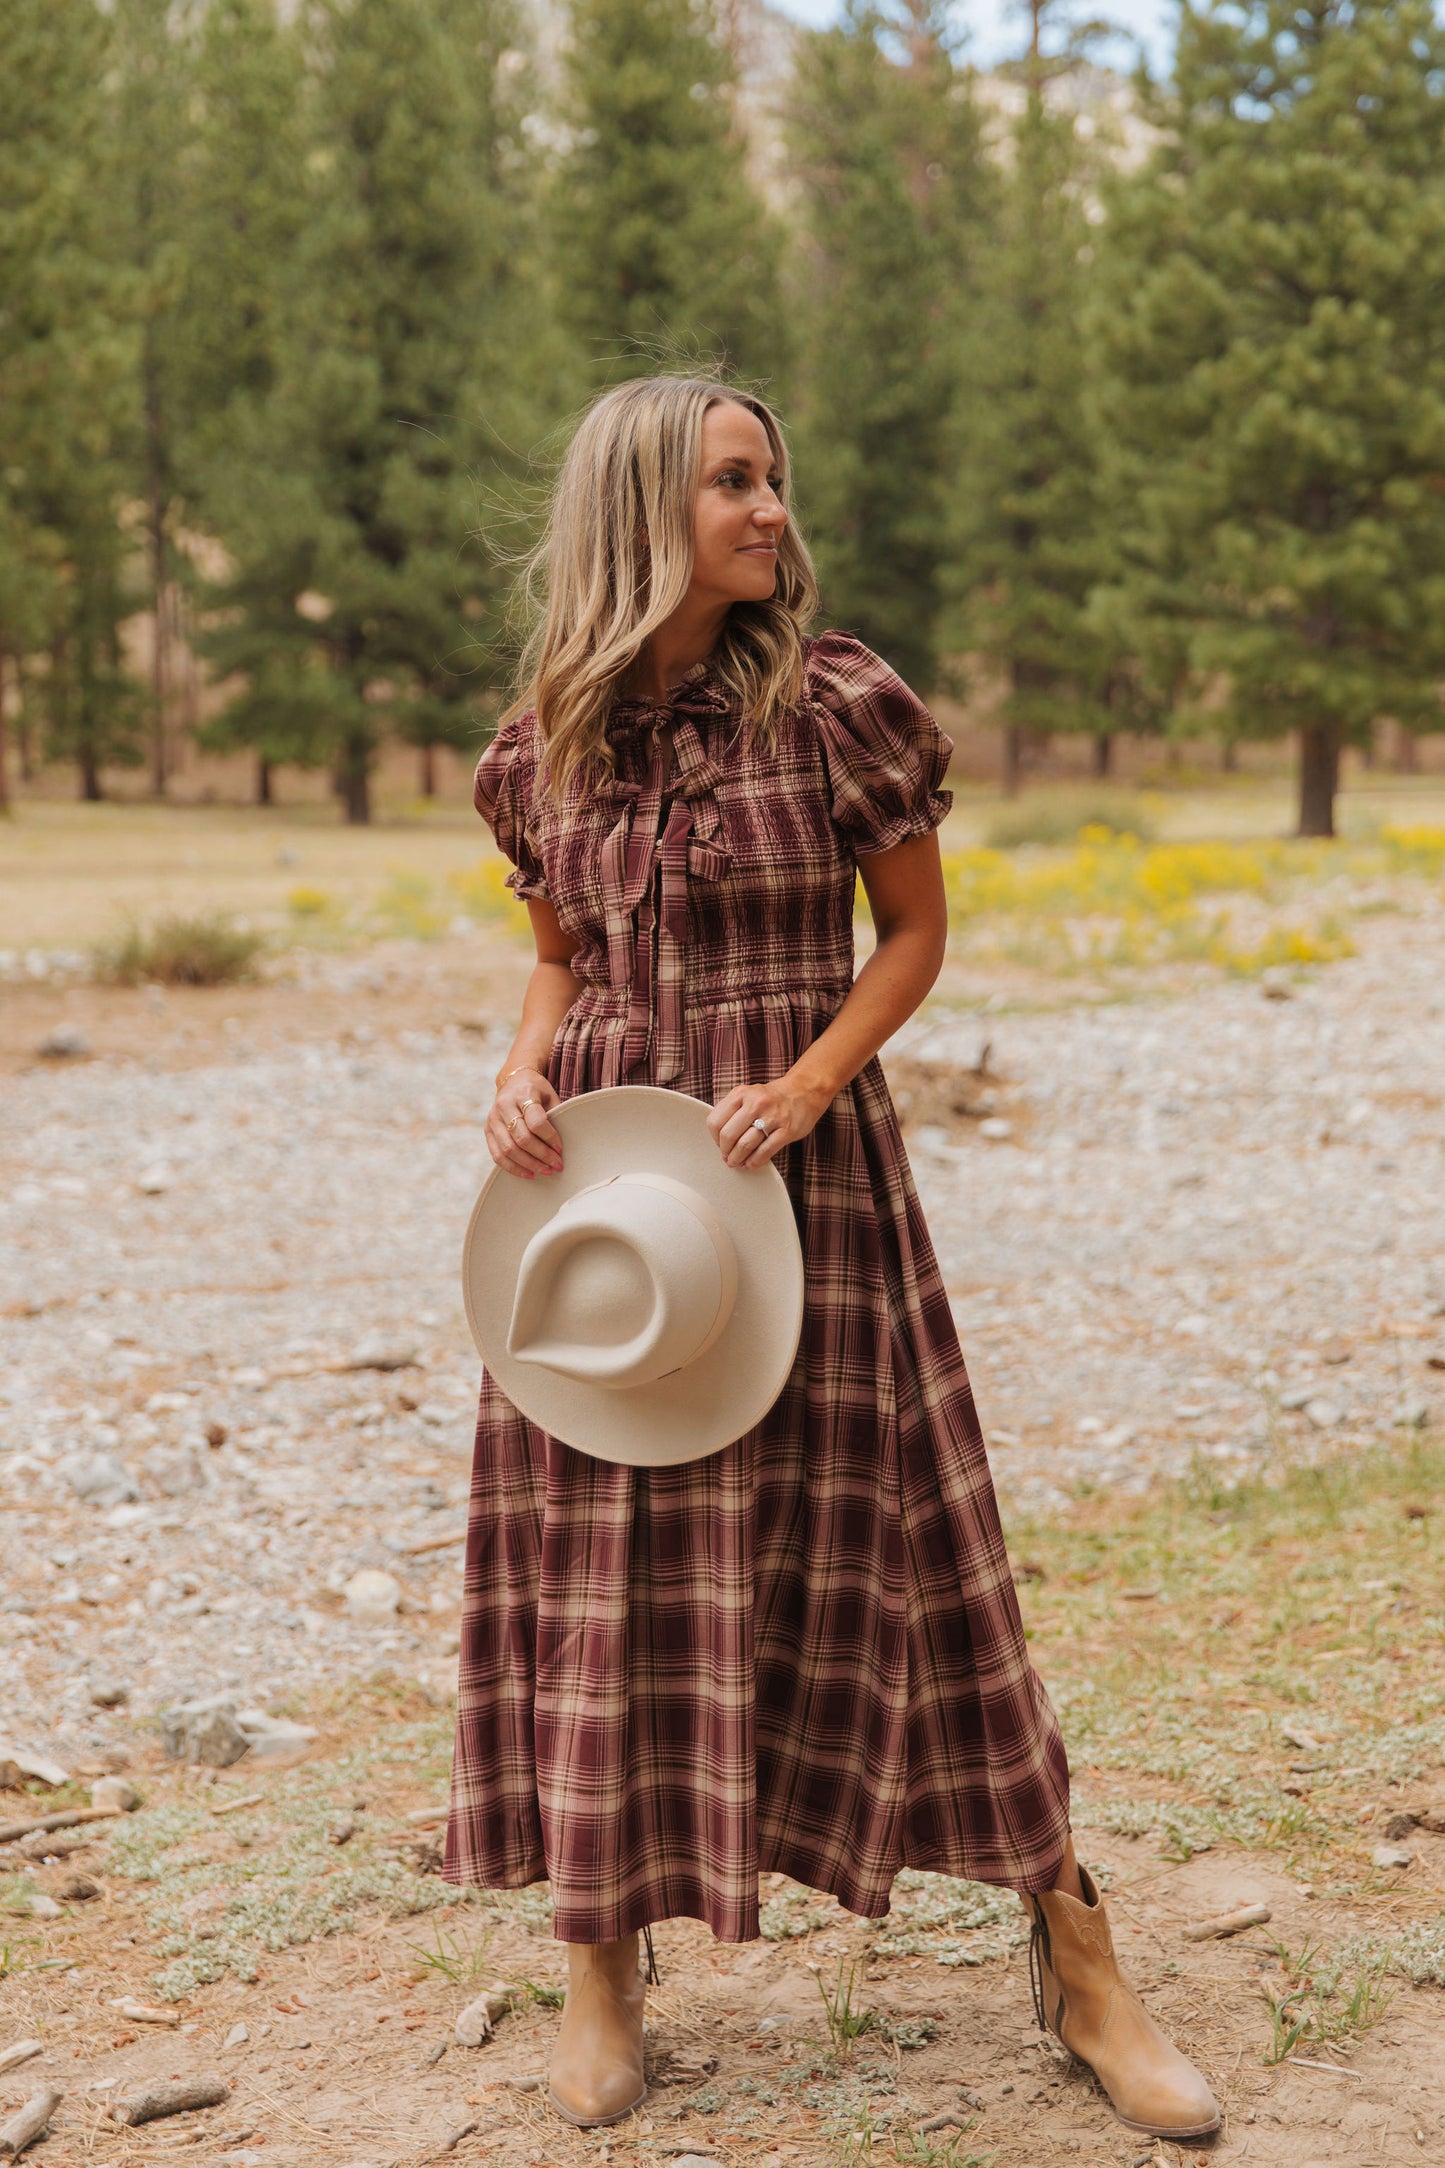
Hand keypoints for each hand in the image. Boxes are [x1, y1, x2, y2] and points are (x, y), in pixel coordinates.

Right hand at [486, 1068, 563, 1179]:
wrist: (514, 1081)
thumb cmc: (537, 1091)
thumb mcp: (550, 1095)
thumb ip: (555, 1116)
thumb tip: (562, 1147)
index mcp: (523, 1093)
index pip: (536, 1121)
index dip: (550, 1138)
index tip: (560, 1149)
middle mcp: (504, 1105)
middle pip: (521, 1138)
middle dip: (541, 1155)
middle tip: (557, 1165)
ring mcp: (493, 1119)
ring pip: (508, 1149)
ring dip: (529, 1165)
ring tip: (545, 1171)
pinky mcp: (487, 1131)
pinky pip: (497, 1155)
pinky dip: (513, 1168)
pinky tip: (529, 1173)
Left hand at [708, 1077, 827, 1168]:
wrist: (805, 1092)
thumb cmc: (772, 1098)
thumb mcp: (748, 1095)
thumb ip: (732, 1111)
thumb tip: (719, 1139)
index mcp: (741, 1093)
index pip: (715, 1121)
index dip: (714, 1138)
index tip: (720, 1144)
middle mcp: (755, 1102)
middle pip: (728, 1135)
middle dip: (725, 1151)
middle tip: (727, 1158)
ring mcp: (772, 1116)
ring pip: (745, 1145)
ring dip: (737, 1159)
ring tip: (736, 1163)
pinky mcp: (787, 1130)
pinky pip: (765, 1151)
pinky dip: (754, 1162)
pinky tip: (750, 1164)